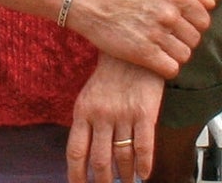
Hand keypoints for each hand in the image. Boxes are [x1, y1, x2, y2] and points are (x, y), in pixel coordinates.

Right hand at [63, 0, 213, 77]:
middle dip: (183, 40)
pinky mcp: (144, 53)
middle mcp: (168, 13)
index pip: (204, 20)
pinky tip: (155, 60)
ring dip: (174, 55)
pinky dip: (165, 67)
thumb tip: (211, 4)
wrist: (91, 2)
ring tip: (160, 48)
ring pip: (184, 55)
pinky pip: (171, 69)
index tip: (179, 26)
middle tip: (166, 37)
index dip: (193, 25)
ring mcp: (156, 33)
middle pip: (195, 39)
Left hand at [67, 54, 162, 182]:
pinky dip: (144, 165)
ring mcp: (123, 114)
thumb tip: (85, 157)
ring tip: (127, 182)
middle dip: (103, 181)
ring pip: (122, 157)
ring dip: (125, 175)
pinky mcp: (145, 112)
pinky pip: (143, 146)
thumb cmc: (110, 77)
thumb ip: (86, 124)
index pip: (76, 151)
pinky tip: (144, 174)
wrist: (132, 50)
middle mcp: (101, 115)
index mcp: (83, 112)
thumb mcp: (89, 97)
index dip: (77, 175)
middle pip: (100, 160)